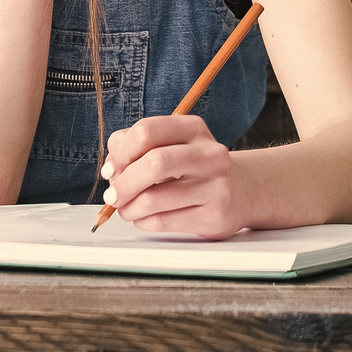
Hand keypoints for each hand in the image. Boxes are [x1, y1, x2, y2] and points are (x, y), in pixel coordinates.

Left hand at [102, 115, 248, 239]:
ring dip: (129, 208)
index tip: (112, 167)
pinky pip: (162, 222)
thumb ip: (136, 148)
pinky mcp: (214, 217)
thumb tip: (112, 169)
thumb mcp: (170, 145)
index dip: (120, 151)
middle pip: (153, 163)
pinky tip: (145, 217)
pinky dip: (143, 222)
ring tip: (126, 209)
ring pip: (153, 199)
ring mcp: (215, 186)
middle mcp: (208, 154)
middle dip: (124, 182)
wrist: (240, 192)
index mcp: (193, 129)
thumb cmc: (193, 168)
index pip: (147, 131)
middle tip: (113, 194)